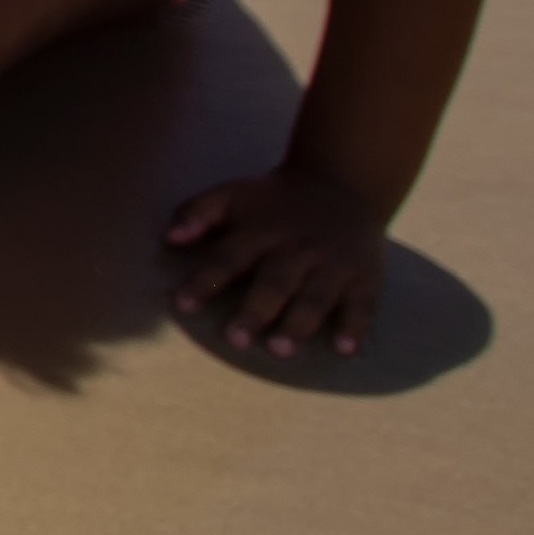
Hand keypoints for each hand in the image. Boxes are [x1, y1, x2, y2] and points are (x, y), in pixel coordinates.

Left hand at [165, 161, 388, 357]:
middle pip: (275, 283)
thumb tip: (169, 237)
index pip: (229, 257)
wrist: (343, 184)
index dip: (206, 280)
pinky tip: (344, 350)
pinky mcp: (364, 275)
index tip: (184, 304)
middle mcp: (297, 249)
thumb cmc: (276, 201)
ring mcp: (333, 263)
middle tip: (236, 339)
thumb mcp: (233, 194)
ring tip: (281, 349)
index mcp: (261, 231)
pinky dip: (355, 327)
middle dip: (255, 311)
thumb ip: (198, 212)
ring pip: (316, 297)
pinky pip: (363, 304)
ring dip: (299, 324)